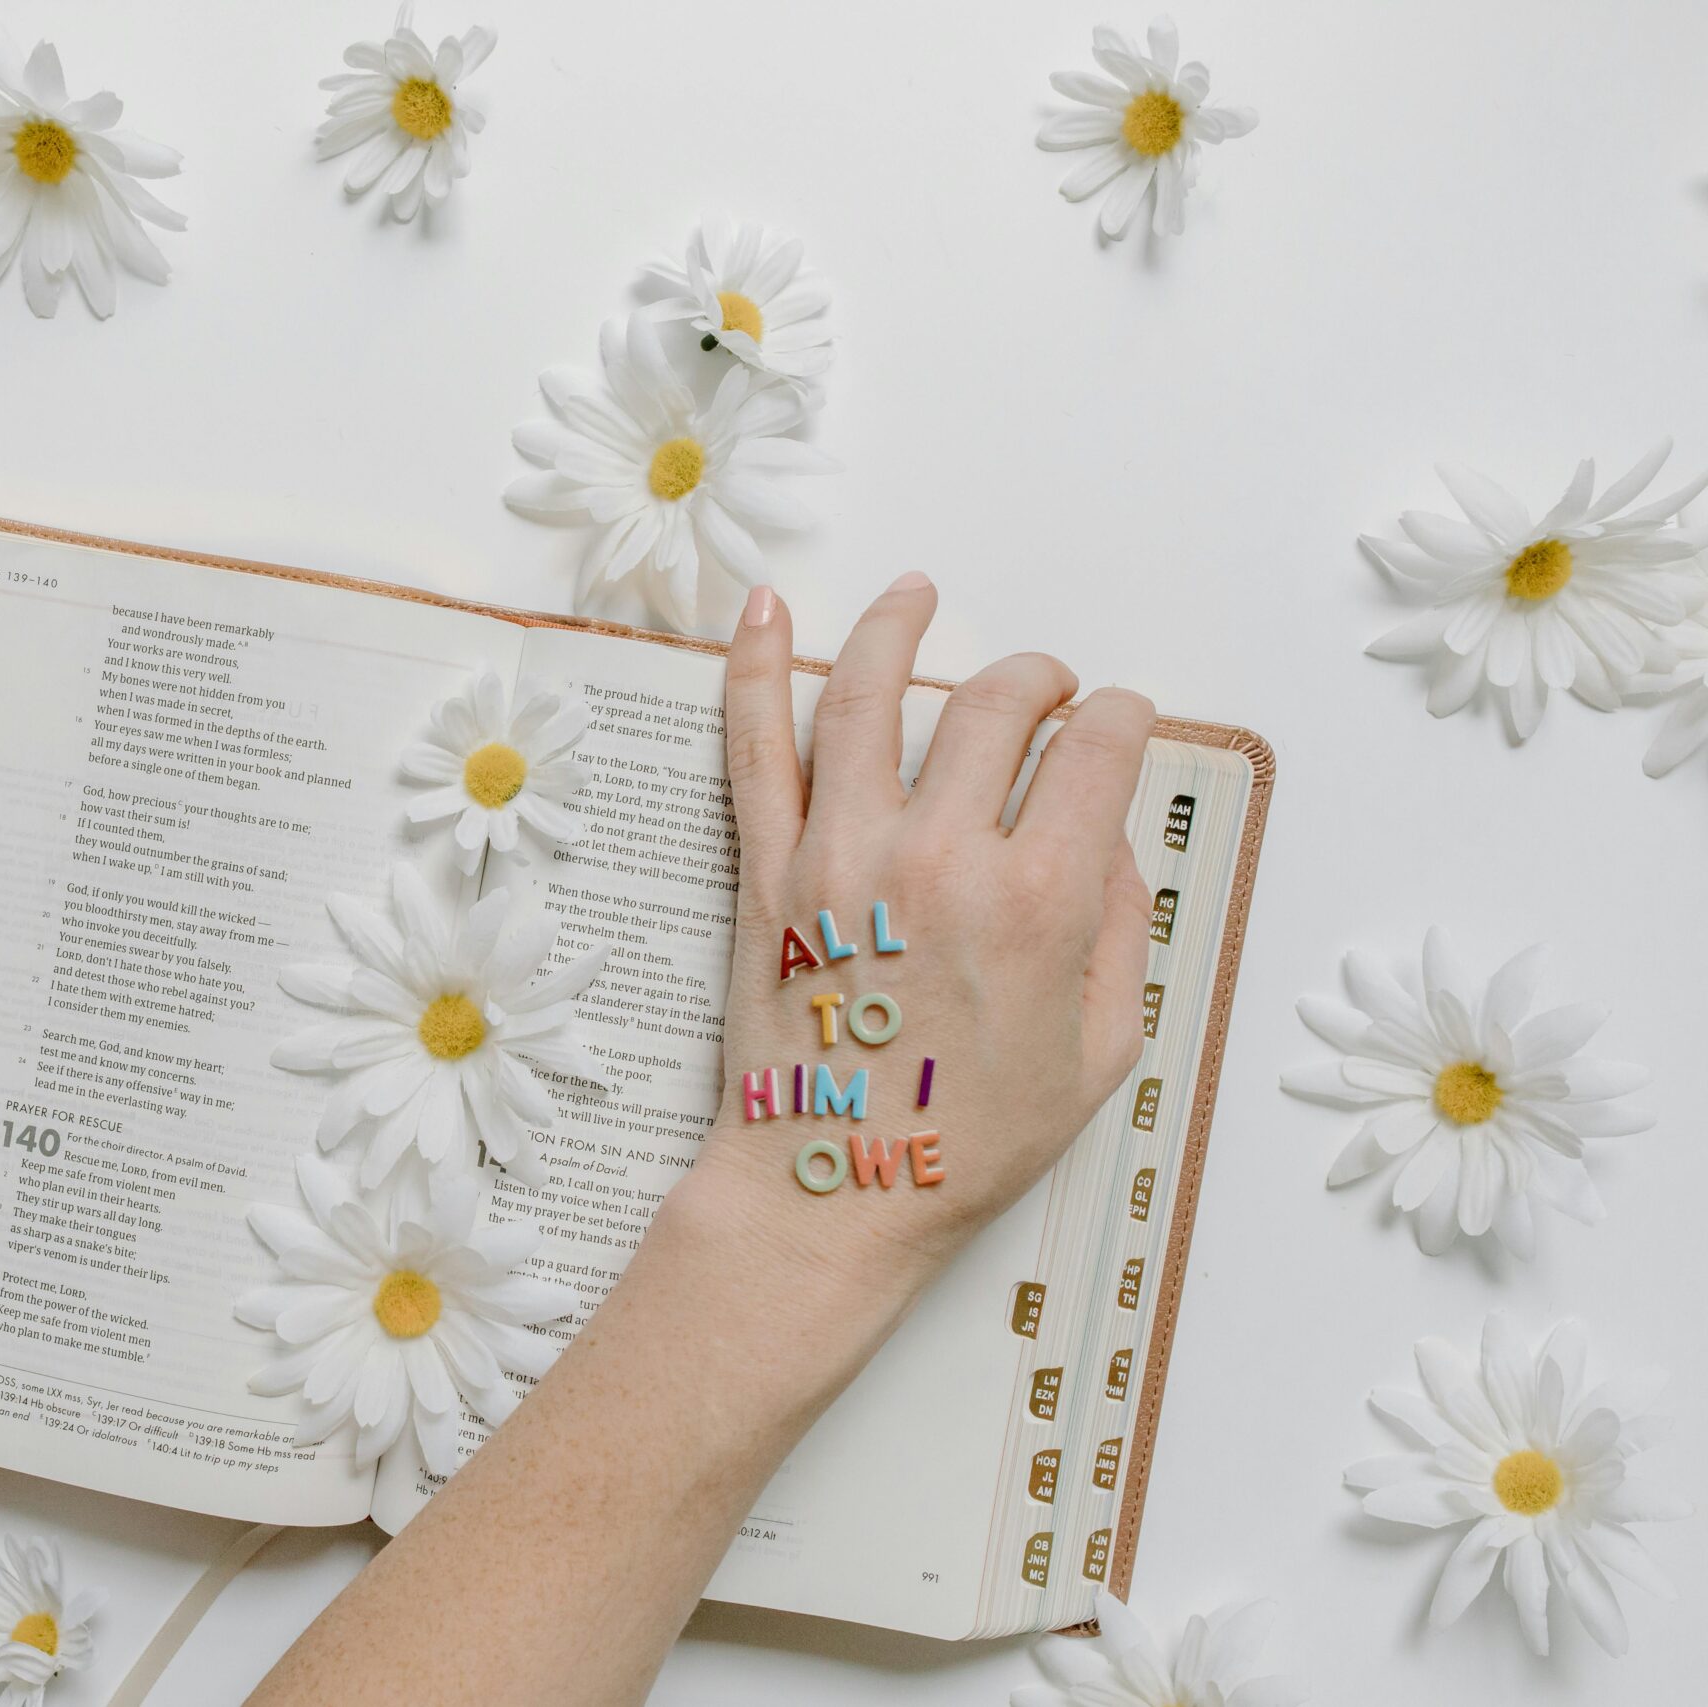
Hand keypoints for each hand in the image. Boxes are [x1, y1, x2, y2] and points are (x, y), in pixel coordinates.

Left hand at [665, 574, 1154, 1359]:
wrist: (832, 1188)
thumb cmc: (969, 1138)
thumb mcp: (1102, 1051)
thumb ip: (1121, 927)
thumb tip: (1108, 831)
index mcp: (1038, 902)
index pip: (1097, 749)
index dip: (1121, 717)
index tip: (1117, 723)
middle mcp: (939, 858)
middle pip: (994, 705)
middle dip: (1037, 677)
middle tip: (1044, 690)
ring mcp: (840, 854)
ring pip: (867, 693)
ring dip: (899, 626)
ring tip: (919, 593)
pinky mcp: (766, 869)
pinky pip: (753, 744)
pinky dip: (753, 665)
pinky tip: (767, 609)